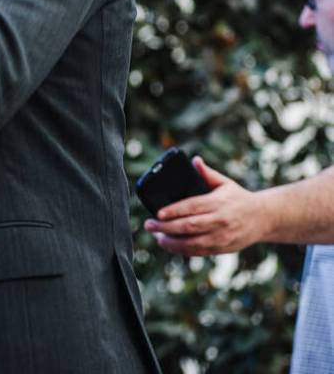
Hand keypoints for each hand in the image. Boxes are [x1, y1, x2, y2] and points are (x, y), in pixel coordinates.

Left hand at [144, 156, 267, 255]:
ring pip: (193, 243)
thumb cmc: (239, 198)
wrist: (265, 218)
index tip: (158, 213)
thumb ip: (207, 174)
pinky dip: (183, 251)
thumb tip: (194, 160)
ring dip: (172, 242)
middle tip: (149, 225)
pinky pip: (200, 252)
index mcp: (218, 203)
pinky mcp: (223, 248)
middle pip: (189, 226)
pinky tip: (170, 245)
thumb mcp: (226, 183)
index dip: (174, 211)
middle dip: (166, 227)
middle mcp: (220, 221)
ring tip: (157, 237)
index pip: (192, 207)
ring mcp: (222, 236)